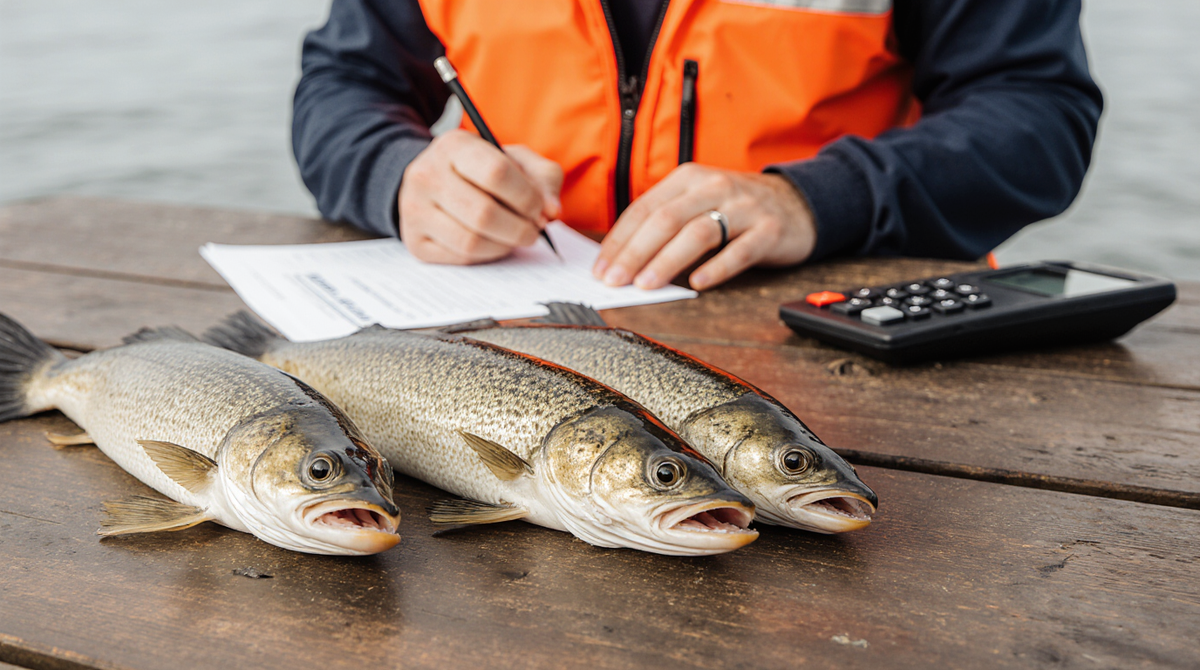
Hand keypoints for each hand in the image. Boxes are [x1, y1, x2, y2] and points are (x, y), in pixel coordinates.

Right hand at [399, 130, 563, 263]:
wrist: (434, 181)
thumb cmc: (482, 171)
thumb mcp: (514, 160)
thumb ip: (543, 178)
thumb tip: (551, 212)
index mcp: (454, 145)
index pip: (497, 173)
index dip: (527, 197)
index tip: (540, 209)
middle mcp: (426, 174)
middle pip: (484, 213)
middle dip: (520, 228)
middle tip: (533, 230)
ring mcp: (414, 209)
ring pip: (471, 241)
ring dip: (505, 245)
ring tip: (515, 236)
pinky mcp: (415, 240)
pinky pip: (460, 257)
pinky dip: (486, 255)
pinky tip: (493, 242)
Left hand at [593, 164, 816, 290]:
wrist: (798, 203)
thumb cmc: (737, 208)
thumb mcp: (699, 200)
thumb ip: (665, 220)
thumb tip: (621, 256)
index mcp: (689, 179)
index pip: (644, 208)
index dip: (619, 239)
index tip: (601, 268)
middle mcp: (714, 187)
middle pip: (665, 219)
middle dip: (634, 252)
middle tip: (615, 280)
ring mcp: (743, 207)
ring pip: (698, 233)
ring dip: (667, 261)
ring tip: (647, 284)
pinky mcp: (769, 229)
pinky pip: (739, 250)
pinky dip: (717, 268)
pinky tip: (698, 284)